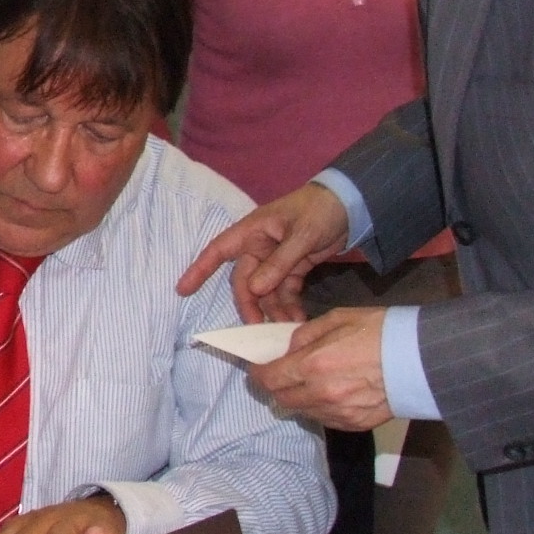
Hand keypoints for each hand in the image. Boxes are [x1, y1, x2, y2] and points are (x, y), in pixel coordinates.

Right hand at [177, 182, 352, 322]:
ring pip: (265, 291)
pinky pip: (285, 291)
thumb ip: (279, 262)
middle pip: (245, 281)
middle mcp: (259, 247)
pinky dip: (290, 305)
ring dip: (273, 310)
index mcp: (253, 231)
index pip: (218, 250)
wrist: (351, 205)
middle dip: (250, 305)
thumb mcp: (302, 234)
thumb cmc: (320, 210)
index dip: (199, 269)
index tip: (182, 290)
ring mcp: (276, 260)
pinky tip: (297, 319)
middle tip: (259, 329)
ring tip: (287, 329)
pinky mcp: (294, 269)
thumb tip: (255, 289)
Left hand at [252, 307, 393, 431]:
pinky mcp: (355, 424)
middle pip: (282, 399)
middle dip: (276, 387)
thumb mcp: (337, 319)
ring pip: (303, 411)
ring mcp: (339, 412)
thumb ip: (305, 335)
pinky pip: (326, 420)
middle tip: (282, 375)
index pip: (269, 379)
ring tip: (310, 382)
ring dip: (299, 398)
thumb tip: (289, 349)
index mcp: (313, 365)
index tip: (258, 369)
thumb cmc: (381, 332)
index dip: (258, 374)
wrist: (422, 358)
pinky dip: (321, 408)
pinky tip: (331, 393)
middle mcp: (322, 394)